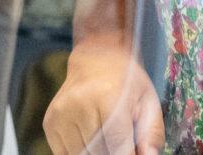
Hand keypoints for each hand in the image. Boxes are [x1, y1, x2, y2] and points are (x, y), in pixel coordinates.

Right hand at [43, 43, 162, 154]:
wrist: (95, 58)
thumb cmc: (125, 81)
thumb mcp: (148, 101)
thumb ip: (152, 134)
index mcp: (108, 97)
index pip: (118, 147)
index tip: (132, 152)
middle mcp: (80, 104)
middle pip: (99, 154)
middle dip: (112, 153)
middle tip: (119, 142)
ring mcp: (61, 114)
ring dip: (96, 153)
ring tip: (105, 137)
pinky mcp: (50, 122)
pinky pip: (65, 154)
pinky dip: (80, 152)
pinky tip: (90, 137)